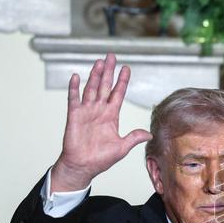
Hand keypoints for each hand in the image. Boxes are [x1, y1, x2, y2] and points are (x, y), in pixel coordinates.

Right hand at [50, 53, 150, 191]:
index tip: (126, 68)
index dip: (122, 81)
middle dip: (109, 71)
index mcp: (111, 116)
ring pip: (91, 89)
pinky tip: (75, 76)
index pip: (118, 94)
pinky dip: (74, 87)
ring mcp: (86, 111)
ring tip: (99, 62)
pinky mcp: (74, 116)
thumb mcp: (121, 148)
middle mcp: (99, 110)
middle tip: (111, 56)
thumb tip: (149, 134)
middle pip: (105, 86)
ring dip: (94, 75)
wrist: (82, 166)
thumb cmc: (101, 159)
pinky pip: (73, 99)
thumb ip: (133, 138)